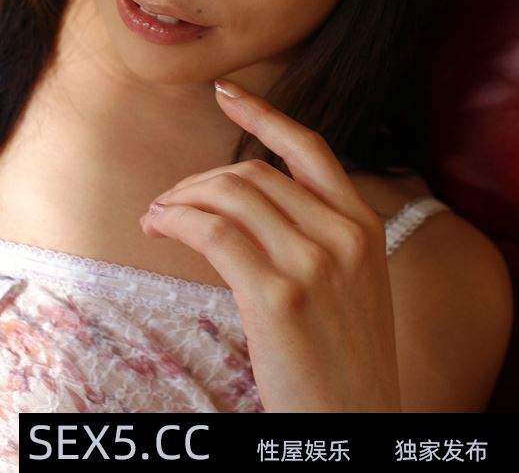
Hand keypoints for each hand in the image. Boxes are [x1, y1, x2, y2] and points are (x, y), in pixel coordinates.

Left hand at [139, 79, 401, 412]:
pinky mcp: (279, 296)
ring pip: (228, 196)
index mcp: (364, 226)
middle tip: (170, 203)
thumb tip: (250, 199)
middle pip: (253, 174)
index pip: (309, 147)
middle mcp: (343, 235)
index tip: (227, 93)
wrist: (356, 426)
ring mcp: (314, 263)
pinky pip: (213, 232)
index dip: (264, 114)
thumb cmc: (344, 360)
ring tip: (157, 216)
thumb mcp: (353, 284)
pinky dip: (177, 221)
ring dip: (181, 199)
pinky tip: (159, 227)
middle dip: (200, 181)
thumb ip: (320, 234)